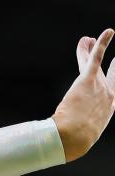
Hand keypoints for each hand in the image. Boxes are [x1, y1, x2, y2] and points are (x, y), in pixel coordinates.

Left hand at [52, 28, 114, 161]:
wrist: (74, 138)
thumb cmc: (75, 141)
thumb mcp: (83, 135)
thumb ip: (80, 130)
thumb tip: (65, 140)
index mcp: (109, 108)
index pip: (113, 89)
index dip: (113, 79)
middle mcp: (108, 95)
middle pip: (107, 73)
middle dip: (107, 62)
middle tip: (102, 51)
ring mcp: (99, 87)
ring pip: (94, 63)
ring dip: (90, 50)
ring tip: (87, 39)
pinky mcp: (87, 80)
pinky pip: (96, 58)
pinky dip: (100, 44)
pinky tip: (103, 34)